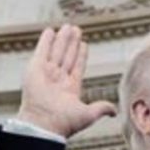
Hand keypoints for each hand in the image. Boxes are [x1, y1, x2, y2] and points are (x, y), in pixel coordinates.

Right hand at [17, 24, 116, 138]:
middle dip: (72, 43)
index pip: (77, 67)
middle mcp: (58, 80)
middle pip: (67, 56)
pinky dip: (46, 41)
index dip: (81, 55)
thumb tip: (114, 111)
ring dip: (62, 39)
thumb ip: (101, 108)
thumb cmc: (65, 122)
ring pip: (57, 51)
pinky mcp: (35, 68)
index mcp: (70, 89)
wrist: (44, 123)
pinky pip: (42, 51)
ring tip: (68, 26)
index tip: (84, 44)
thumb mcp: (88, 114)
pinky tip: (50, 31)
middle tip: (76, 29)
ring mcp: (46, 73)